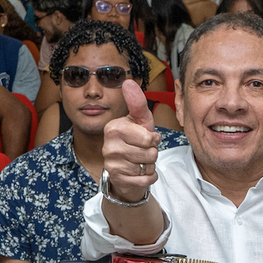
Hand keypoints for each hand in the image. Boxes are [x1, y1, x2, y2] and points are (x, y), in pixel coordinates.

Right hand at [101, 79, 161, 203]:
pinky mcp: (117, 180)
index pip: (147, 137)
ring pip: (148, 166)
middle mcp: (108, 146)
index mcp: (113, 128)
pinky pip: (145, 180)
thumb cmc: (136, 142)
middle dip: (152, 153)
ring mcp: (111, 164)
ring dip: (149, 165)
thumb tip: (128, 82)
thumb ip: (137, 103)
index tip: (145, 138)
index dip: (153, 139)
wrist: (126, 170)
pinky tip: (139, 173)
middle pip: (150, 152)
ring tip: (140, 161)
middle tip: (143, 151)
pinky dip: (148, 177)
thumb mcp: (140, 121)